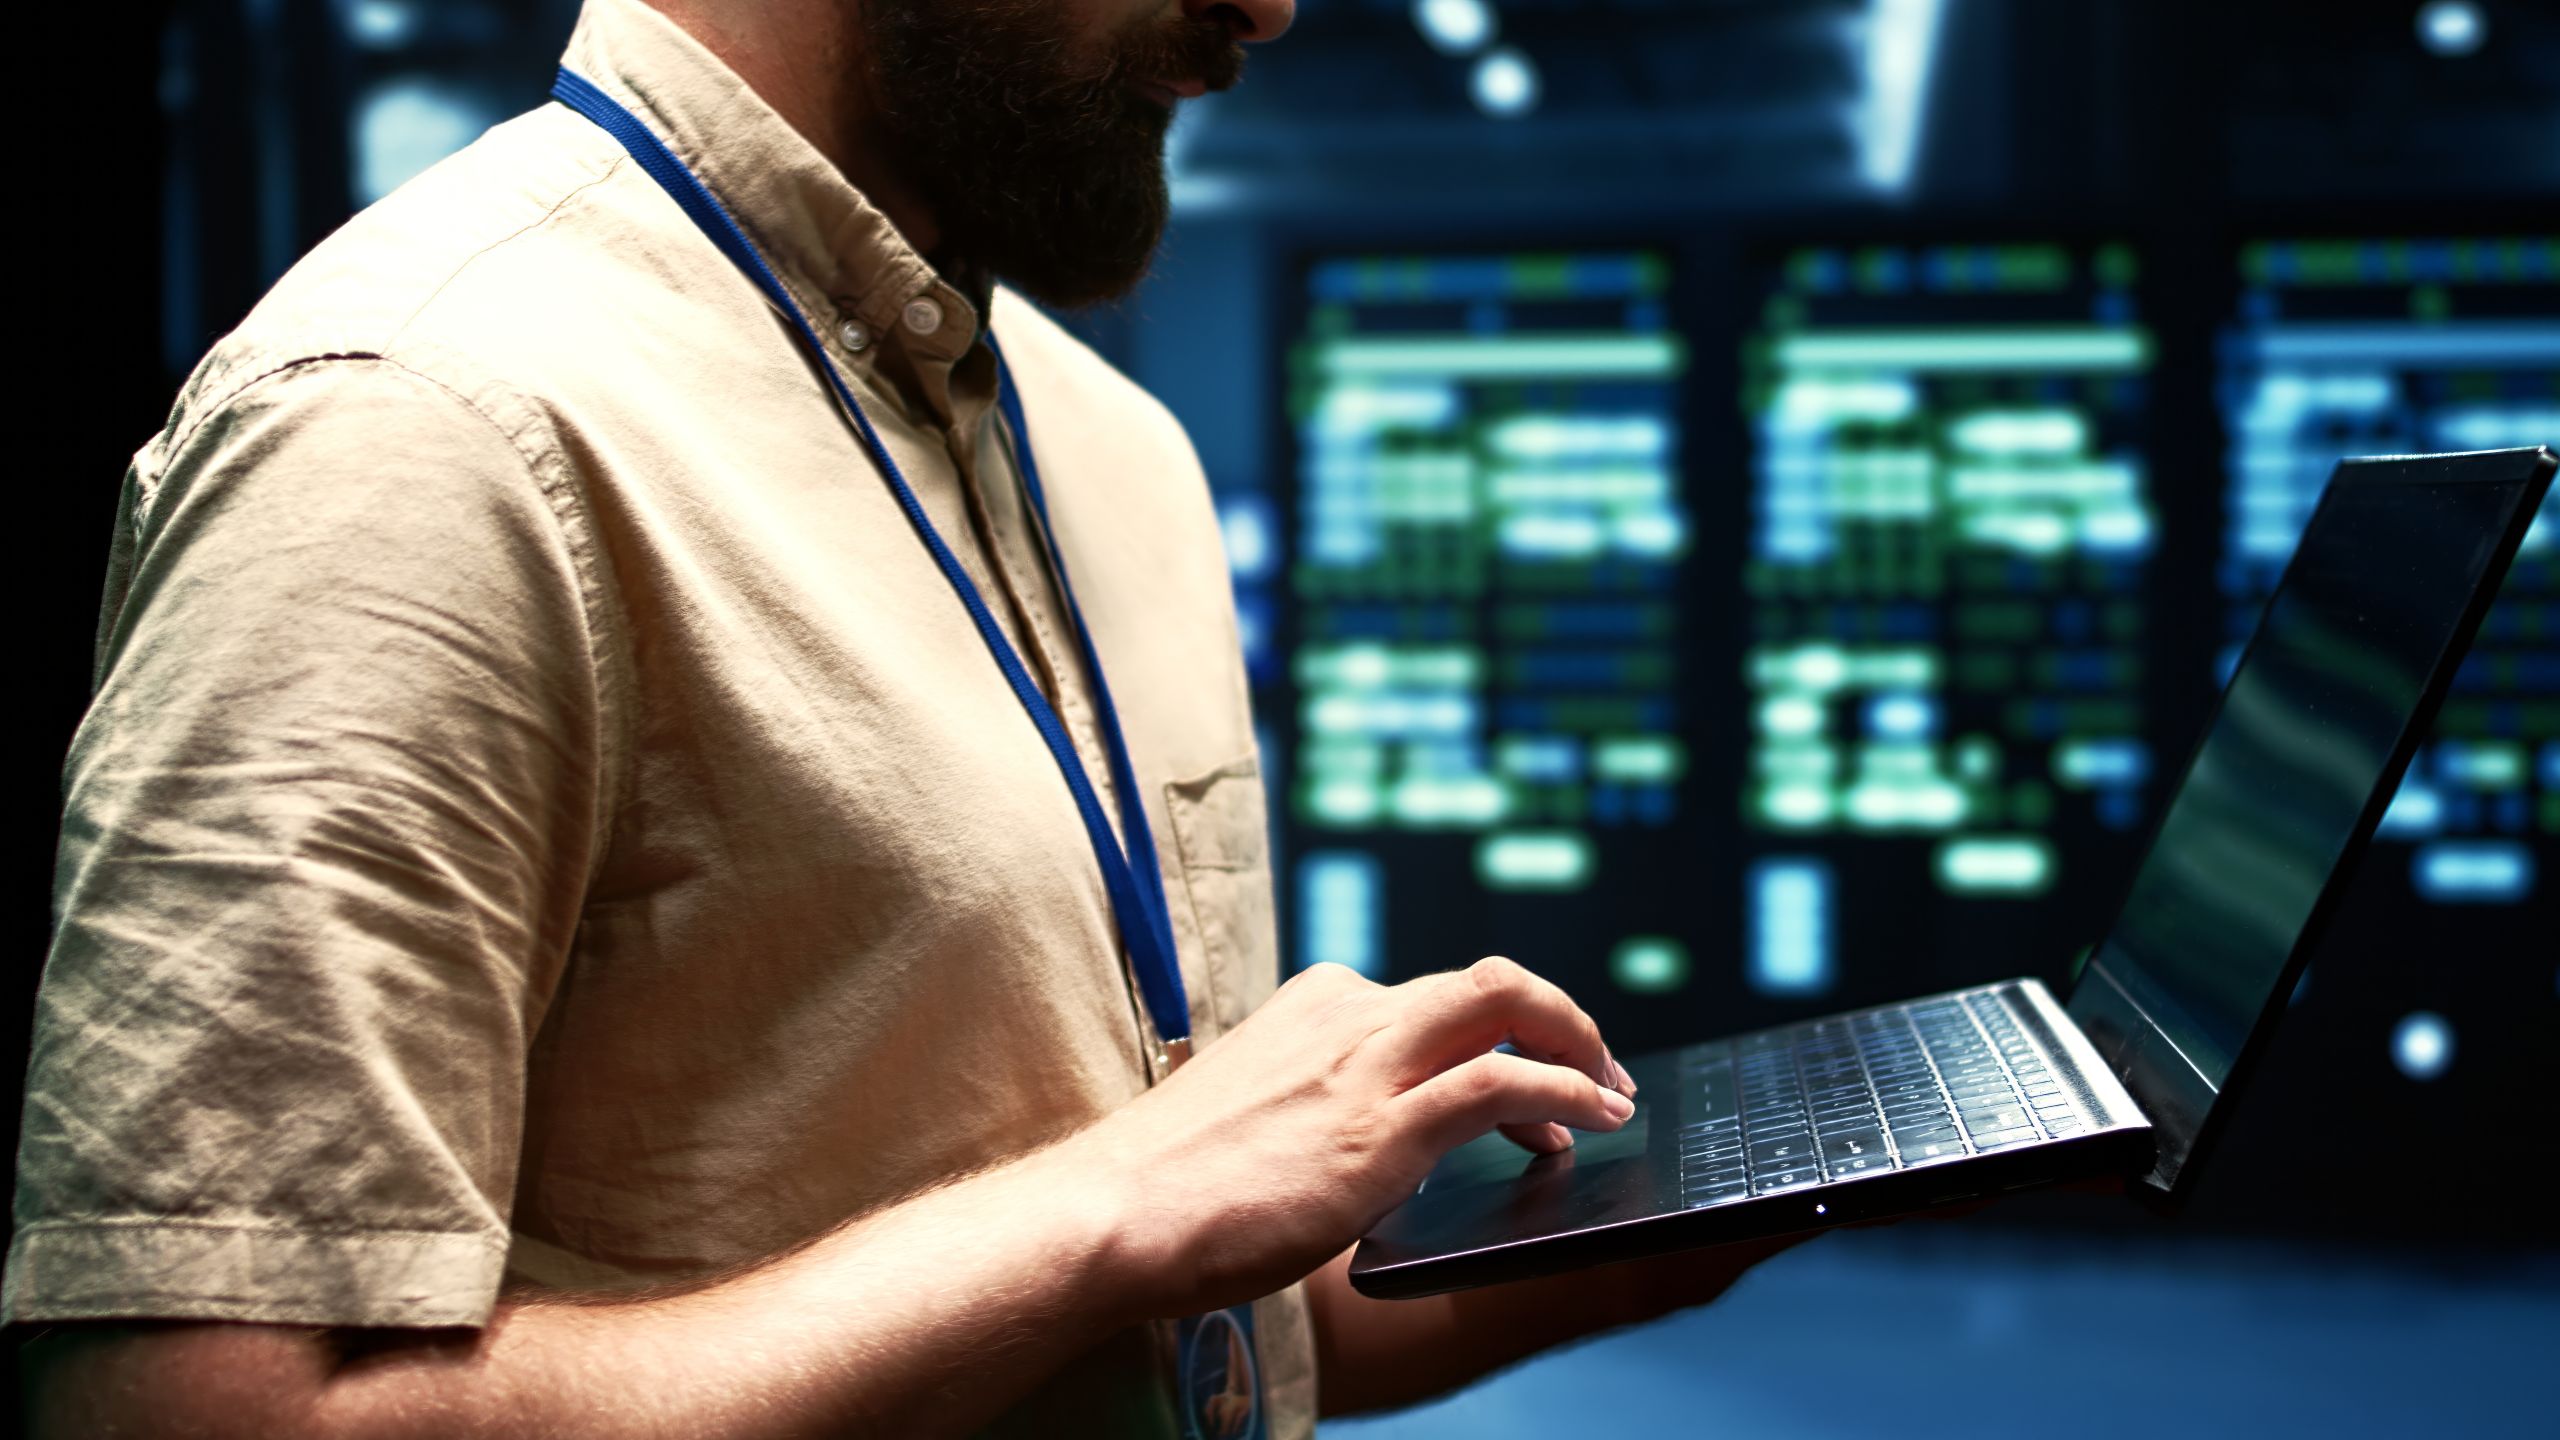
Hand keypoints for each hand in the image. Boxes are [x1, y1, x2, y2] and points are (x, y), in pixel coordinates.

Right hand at [1060, 958, 1637, 1320]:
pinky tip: (1595, 1119)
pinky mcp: (1382, 1125)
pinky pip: (1505, 1081)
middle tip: (1600, 1072)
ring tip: (1612, 1094)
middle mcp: (1347, 1014)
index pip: (1434, 995)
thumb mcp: (1259, 1114)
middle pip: (1487, 983)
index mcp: (1316, 1007)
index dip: (1497, 1033)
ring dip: (1578, 1042)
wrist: (1114, 1212)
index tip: (1526, 1075)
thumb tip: (1373, 1145)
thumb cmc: (1173, 1187)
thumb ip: (1318, 1107)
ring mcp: (1367, 1063)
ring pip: (1507, 1003)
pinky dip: (1568, 1091)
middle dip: (1560, 1019)